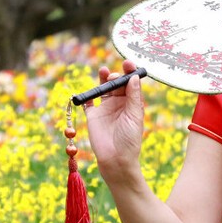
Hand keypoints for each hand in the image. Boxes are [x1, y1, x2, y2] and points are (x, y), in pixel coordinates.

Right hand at [82, 59, 145, 181]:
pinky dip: (86, 94)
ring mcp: (105, 109)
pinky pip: (88, 101)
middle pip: (117, 83)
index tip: (128, 63)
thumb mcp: (135, 116)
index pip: (131, 83)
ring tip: (104, 73)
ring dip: (103, 80)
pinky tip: (89, 90)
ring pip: (103, 89)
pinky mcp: (93, 116)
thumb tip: (133, 78)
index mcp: (132, 103)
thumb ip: (134, 96)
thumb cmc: (130, 140)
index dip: (130, 72)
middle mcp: (119, 104)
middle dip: (116, 76)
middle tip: (114, 75)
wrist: (116, 159)